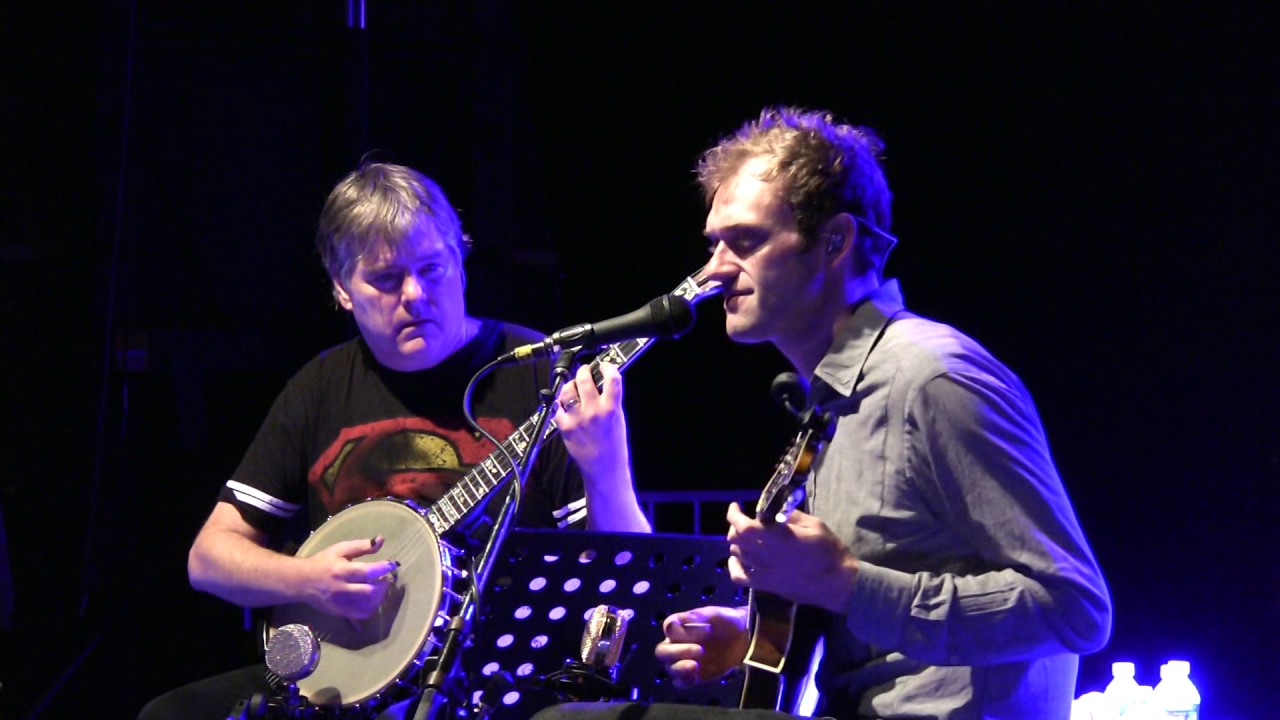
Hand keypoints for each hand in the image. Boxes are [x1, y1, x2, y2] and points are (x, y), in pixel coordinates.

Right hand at [303, 535, 400, 619]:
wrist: (301, 581)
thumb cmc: (323, 562)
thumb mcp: (340, 549)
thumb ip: (361, 546)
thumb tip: (380, 540)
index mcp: (341, 570)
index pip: (366, 572)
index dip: (383, 568)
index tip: (393, 564)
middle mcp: (341, 589)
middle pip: (369, 592)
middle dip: (383, 585)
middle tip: (386, 578)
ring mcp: (340, 603)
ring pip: (367, 606)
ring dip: (379, 597)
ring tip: (379, 587)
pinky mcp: (339, 612)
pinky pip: (361, 615)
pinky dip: (371, 608)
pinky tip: (372, 599)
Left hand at [554, 362, 630, 489]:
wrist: (604, 469)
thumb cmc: (614, 446)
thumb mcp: (619, 420)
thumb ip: (612, 401)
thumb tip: (604, 382)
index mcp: (612, 409)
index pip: (612, 379)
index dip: (608, 367)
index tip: (605, 365)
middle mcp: (594, 411)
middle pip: (584, 379)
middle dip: (584, 371)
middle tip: (585, 371)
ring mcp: (577, 419)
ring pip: (567, 390)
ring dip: (570, 384)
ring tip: (573, 386)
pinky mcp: (565, 427)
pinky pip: (557, 407)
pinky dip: (560, 402)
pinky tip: (564, 403)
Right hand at [655, 606, 749, 686]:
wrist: (743, 640)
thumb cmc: (727, 622)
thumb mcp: (717, 614)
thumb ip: (700, 615)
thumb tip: (683, 618)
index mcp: (679, 625)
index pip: (669, 628)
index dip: (683, 630)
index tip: (706, 629)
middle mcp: (676, 643)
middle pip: (662, 651)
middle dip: (677, 652)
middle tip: (699, 650)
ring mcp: (682, 660)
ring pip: (669, 667)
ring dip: (679, 667)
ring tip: (695, 666)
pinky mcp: (691, 675)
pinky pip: (680, 681)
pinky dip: (684, 680)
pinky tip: (696, 676)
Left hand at [726, 503, 858, 612]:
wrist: (837, 583)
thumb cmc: (828, 551)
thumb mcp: (814, 524)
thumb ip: (790, 516)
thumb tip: (774, 511)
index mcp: (776, 538)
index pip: (742, 525)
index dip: (734, 514)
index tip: (736, 506)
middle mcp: (764, 555)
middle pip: (735, 539)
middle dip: (737, 526)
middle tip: (746, 521)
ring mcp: (762, 573)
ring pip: (736, 554)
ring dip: (738, 543)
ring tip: (748, 538)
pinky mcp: (765, 586)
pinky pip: (739, 577)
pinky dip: (735, 566)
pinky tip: (740, 559)